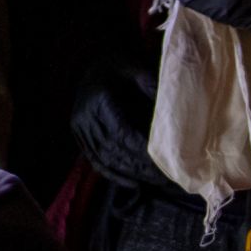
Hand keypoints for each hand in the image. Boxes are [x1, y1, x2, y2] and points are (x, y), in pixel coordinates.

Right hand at [71, 51, 172, 190]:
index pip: (121, 132)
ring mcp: (79, 128)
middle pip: (113, 149)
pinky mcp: (79, 136)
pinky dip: (113, 175)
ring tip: (156, 182)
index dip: (141, 149)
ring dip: (130, 173)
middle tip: (167, 177)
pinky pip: (94, 160)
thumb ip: (150, 85)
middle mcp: (84, 116)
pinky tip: (133, 185)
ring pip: (104, 158)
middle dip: (140, 166)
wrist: (90, 65)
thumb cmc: (117, 65)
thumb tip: (172, 109)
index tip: (164, 160)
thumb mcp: (135, 67)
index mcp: (98, 99)